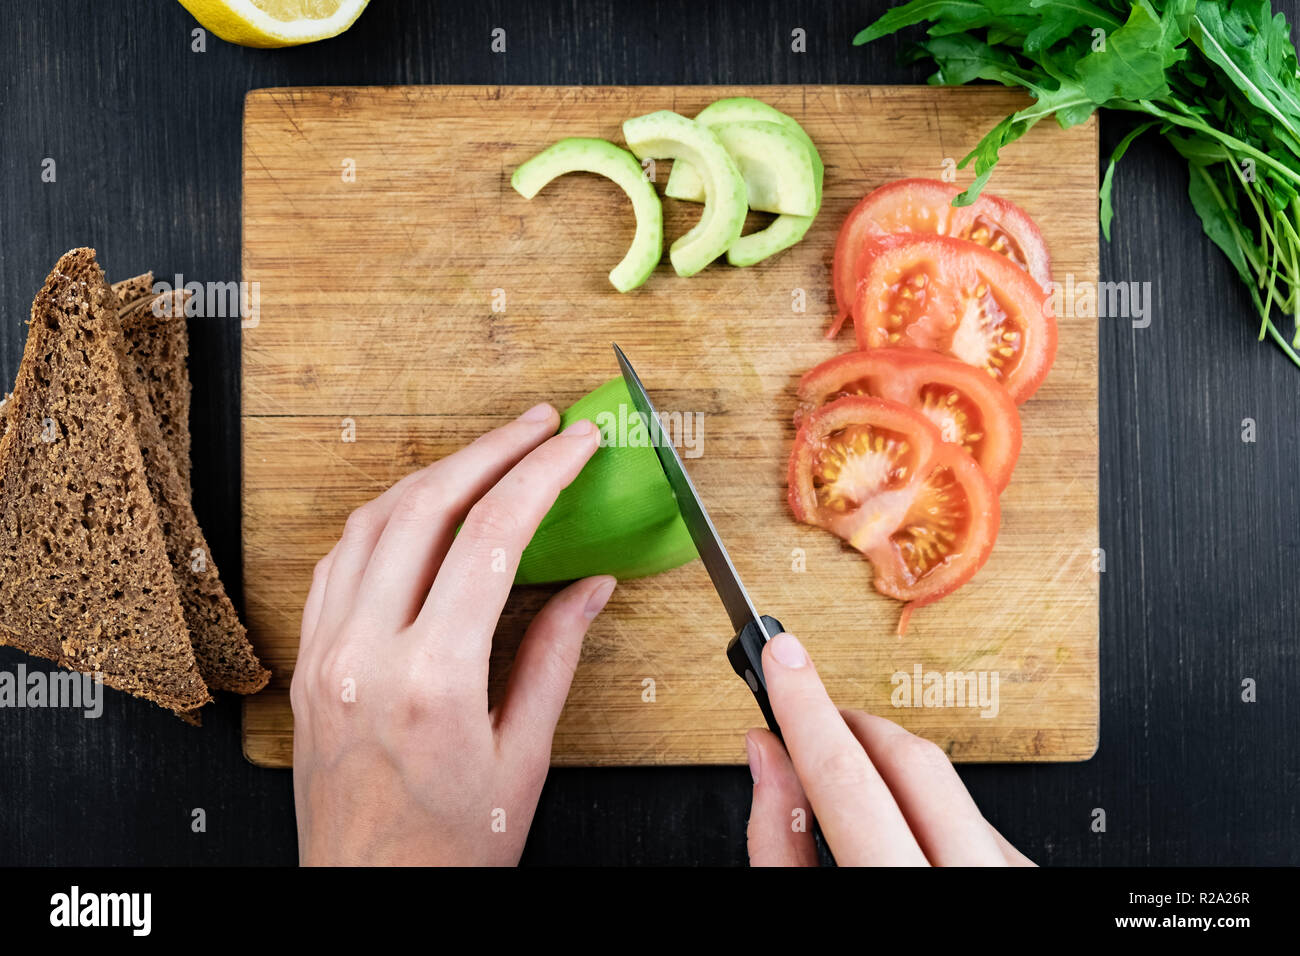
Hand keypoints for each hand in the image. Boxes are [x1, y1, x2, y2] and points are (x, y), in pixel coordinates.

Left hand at [291, 403, 612, 865]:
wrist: (369, 900)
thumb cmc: (449, 850)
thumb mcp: (523, 759)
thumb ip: (555, 657)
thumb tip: (589, 586)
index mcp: (432, 680)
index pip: (491, 538)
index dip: (541, 475)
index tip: (575, 444)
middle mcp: (365, 655)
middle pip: (425, 507)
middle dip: (490, 449)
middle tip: (539, 424)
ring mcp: (325, 654)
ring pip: (371, 521)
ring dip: (435, 472)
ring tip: (488, 453)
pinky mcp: (307, 662)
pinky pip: (337, 560)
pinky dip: (384, 516)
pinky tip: (420, 509)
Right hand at [745, 632, 1033, 865]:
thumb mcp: (804, 913)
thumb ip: (779, 842)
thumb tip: (767, 755)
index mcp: (900, 890)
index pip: (846, 778)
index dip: (804, 707)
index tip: (780, 655)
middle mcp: (968, 875)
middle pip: (907, 760)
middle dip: (845, 725)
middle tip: (803, 720)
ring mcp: (1009, 873)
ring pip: (945, 780)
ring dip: (886, 768)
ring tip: (848, 792)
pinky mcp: (1028, 870)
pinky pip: (976, 813)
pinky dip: (927, 806)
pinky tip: (901, 830)